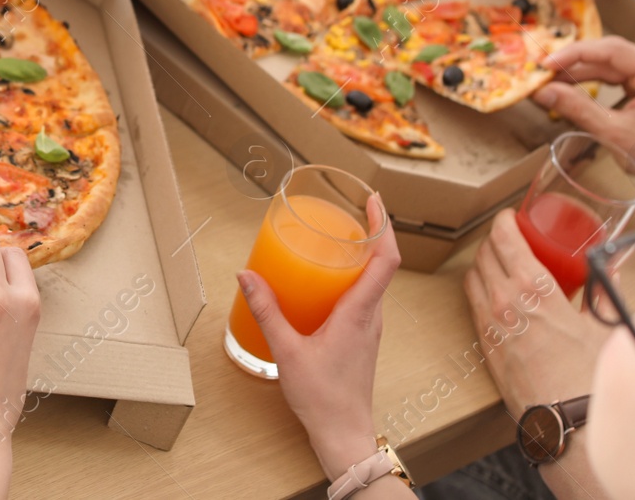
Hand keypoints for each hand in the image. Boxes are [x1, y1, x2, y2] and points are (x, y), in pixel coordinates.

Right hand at [237, 196, 398, 476]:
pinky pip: (364, 298)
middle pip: (382, 264)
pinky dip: (352, 280)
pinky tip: (327, 283)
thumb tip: (247, 276)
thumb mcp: (286, 350)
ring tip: (338, 240)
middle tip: (351, 210)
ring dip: (363, 257)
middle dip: (371, 233)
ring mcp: (370, 328)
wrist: (343, 433)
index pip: (386, 260)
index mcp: (360, 313)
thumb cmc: (322, 397)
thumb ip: (266, 311)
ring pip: (374, 282)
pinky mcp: (362, 338)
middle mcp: (371, 316)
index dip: (383, 226)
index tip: (372, 201)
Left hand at [462, 211, 607, 419]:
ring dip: (483, 264)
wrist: (571, 423)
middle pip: (484, 253)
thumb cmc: (592, 376)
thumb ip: (605, 290)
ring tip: (500, 263)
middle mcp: (504, 301)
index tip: (510, 216)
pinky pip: (472, 306)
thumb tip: (613, 268)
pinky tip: (496, 294)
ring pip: (473, 277)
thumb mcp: (605, 325)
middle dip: (494, 239)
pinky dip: (480, 290)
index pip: (504, 238)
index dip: (504, 221)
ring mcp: (490, 324)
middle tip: (509, 237)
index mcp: (534, 288)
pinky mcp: (485, 346)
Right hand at [533, 37, 634, 220]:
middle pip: (611, 54)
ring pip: (614, 64)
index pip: (610, 50)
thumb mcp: (614, 133)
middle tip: (543, 73)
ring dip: (584, 72)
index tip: (545, 65)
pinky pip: (622, 75)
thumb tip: (542, 92)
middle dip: (575, 63)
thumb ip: (577, 108)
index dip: (573, 54)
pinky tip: (575, 86)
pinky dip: (598, 81)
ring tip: (553, 80)